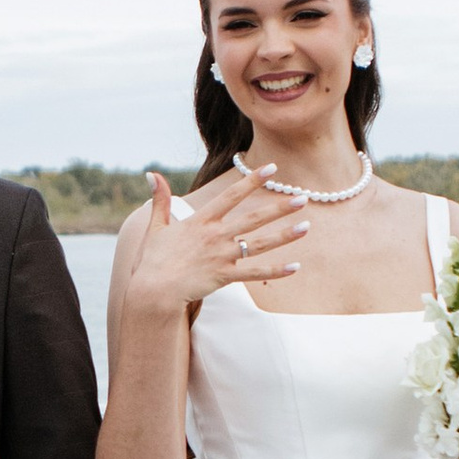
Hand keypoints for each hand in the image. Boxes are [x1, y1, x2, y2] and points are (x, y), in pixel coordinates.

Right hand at [121, 166, 306, 322]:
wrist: (154, 290)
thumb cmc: (153, 259)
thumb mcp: (156, 226)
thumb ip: (159, 199)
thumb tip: (151, 174)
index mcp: (201, 221)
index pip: (231, 196)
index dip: (252, 181)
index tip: (272, 168)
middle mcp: (215, 236)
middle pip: (253, 218)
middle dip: (279, 208)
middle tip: (303, 198)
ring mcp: (222, 256)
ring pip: (260, 244)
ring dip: (285, 235)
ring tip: (306, 227)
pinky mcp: (225, 276)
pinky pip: (255, 273)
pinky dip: (276, 271)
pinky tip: (295, 266)